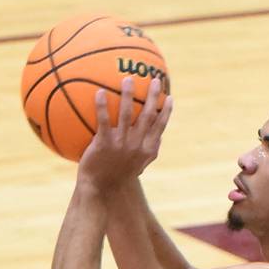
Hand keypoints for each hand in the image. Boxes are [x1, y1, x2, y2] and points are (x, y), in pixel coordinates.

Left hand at [77, 75, 172, 193]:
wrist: (101, 188)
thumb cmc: (118, 175)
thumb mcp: (138, 166)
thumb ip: (148, 152)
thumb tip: (159, 138)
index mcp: (146, 150)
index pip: (160, 128)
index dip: (166, 113)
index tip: (170, 98)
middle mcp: (136, 146)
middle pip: (148, 116)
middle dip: (153, 97)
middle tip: (155, 80)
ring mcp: (120, 144)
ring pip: (127, 115)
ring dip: (128, 95)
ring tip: (128, 80)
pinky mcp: (103, 144)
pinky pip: (103, 121)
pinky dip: (102, 106)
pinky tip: (99, 92)